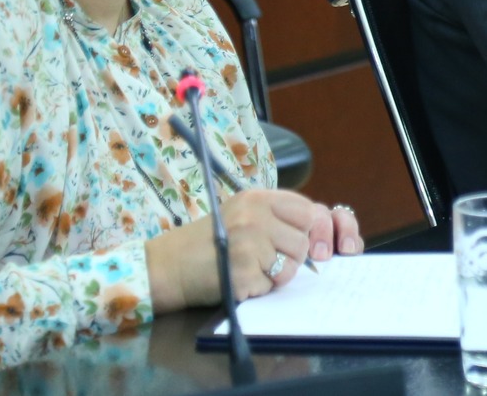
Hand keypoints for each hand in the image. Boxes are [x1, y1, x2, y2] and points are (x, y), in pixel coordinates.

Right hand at [146, 188, 359, 310]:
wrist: (167, 265)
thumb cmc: (207, 241)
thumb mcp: (241, 213)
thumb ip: (275, 216)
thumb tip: (318, 226)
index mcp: (257, 198)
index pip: (307, 210)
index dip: (313, 230)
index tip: (309, 244)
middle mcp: (254, 217)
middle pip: (302, 241)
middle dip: (292, 257)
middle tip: (268, 259)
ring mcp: (248, 245)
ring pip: (291, 266)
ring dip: (276, 274)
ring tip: (251, 269)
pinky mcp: (241, 273)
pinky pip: (270, 286)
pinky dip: (258, 289)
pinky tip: (238, 279)